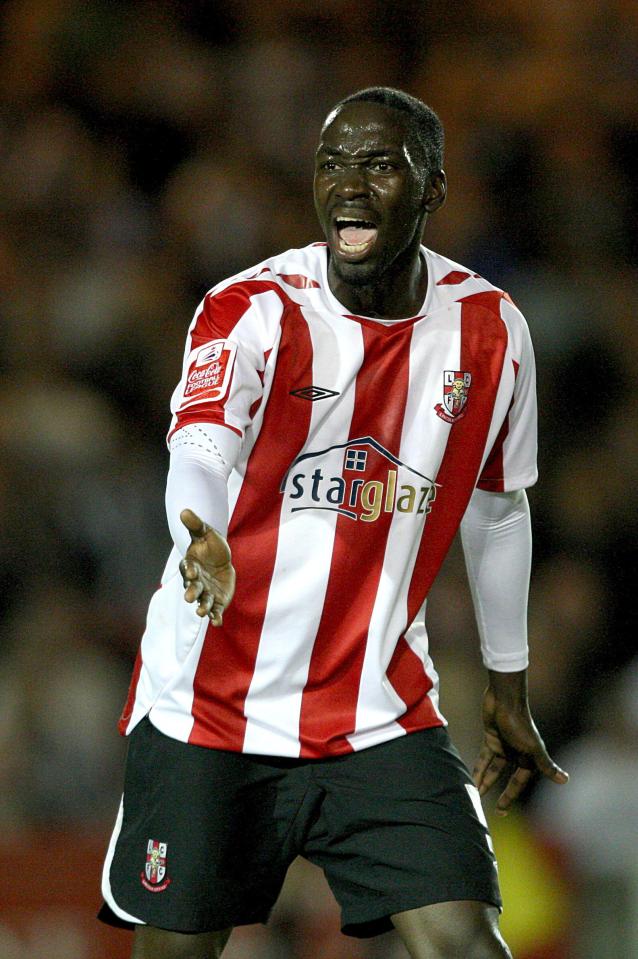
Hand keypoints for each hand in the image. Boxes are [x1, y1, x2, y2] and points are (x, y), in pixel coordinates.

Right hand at [179, 508, 234, 625]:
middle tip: (189, 597)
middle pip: (192, 588)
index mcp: (191, 565)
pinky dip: (215, 617)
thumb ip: (195, 525)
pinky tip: (218, 623)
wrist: (222, 560)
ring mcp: (205, 593)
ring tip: (202, 613)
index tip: (193, 571)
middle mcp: (196, 581)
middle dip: (190, 592)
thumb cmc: (211, 546)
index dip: (190, 570)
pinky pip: (214, 611)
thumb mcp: (206, 533)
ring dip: (201, 607)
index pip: (188, 568)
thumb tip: (183, 510)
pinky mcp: (215, 601)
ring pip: (202, 602)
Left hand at [473, 673, 568, 815]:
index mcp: (529, 758)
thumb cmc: (520, 723)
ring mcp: (503, 746)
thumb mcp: (533, 747)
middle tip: (491, 809)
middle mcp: (516, 753)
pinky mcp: (491, 738)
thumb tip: (566, 780)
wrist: (504, 700)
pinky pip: (484, 757)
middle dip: (498, 791)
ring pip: (493, 769)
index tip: (501, 810)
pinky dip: (478, 767)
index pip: (518, 782)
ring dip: (485, 780)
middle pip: (506, 777)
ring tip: (475, 794)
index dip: (510, 796)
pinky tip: (471, 777)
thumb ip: (545, 765)